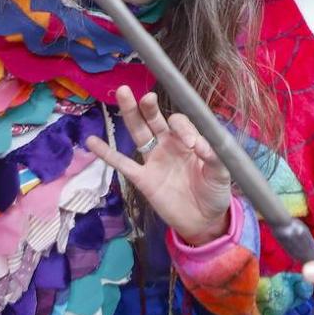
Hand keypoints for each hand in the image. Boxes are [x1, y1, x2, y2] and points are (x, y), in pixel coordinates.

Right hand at [85, 86, 231, 244]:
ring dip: (130, 114)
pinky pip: (122, 164)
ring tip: (122, 93)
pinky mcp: (143, 179)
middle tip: (146, 96)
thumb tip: (199, 144)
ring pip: (139, 133)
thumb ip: (214, 156)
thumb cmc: (214, 191)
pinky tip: (91, 141)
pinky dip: (106, 153)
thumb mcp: (222, 173)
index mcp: (188, 140)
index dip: (182, 128)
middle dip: (149, 106)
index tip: (191, 144)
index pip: (179, 123)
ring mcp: (154, 160)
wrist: (204, 221)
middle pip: (155, 119)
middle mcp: (168, 145)